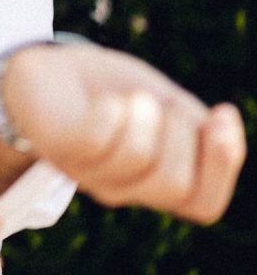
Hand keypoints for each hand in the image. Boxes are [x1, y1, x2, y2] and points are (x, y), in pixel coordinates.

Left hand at [2, 43, 246, 222]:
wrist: (47, 70)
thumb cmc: (111, 90)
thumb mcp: (165, 103)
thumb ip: (199, 127)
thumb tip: (226, 124)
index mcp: (154, 182)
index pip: (202, 204)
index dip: (223, 165)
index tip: (222, 112)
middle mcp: (122, 187)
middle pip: (174, 181)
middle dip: (179, 132)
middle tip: (156, 100)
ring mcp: (88, 172)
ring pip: (138, 158)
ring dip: (142, 114)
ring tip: (129, 97)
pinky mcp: (59, 148)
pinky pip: (98, 139)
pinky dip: (110, 111)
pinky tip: (104, 100)